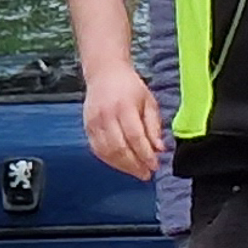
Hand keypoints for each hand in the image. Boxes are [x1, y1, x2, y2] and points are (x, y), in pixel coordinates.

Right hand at [81, 63, 164, 180]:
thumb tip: (159, 148)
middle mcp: (107, 115)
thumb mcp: (148, 101)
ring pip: (108, 153)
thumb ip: (154, 125)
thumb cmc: (129, 87)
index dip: (145, 155)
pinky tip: (122, 165)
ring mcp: (95, 123)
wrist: (105, 73)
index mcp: (125, 106)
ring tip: (136, 172)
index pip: (135, 137)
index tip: (155, 166)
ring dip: (123, 167)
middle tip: (146, 174)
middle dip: (135, 165)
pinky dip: (111, 162)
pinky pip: (98, 151)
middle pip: (121, 148)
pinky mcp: (88, 128)